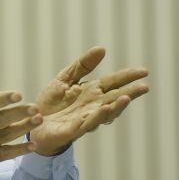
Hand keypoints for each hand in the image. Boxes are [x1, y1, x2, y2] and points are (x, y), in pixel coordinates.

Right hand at [0, 61, 42, 171]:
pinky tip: (33, 146)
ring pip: (6, 136)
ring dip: (23, 128)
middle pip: (1, 120)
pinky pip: (5, 154)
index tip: (17, 94)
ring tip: (39, 120)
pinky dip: (19, 150)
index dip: (3, 99)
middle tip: (35, 108)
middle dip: (19, 113)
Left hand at [29, 47, 148, 155]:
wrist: (33, 122)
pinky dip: (96, 118)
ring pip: (105, 114)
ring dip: (116, 107)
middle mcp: (92, 106)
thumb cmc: (52, 102)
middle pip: (115, 99)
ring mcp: (84, 119)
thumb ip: (83, 65)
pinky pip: (86, 124)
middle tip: (144, 87)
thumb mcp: (65, 78)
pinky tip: (103, 110)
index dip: (128, 77)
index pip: (114, 82)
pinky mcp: (72, 130)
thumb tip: (102, 48)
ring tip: (126, 98)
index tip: (144, 71)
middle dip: (130, 93)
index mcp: (91, 92)